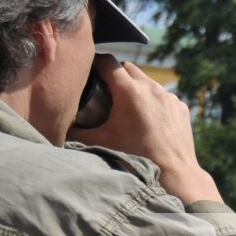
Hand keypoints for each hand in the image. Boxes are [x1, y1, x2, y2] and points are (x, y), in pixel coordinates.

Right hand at [70, 59, 221, 204]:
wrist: (173, 173)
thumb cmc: (135, 158)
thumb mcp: (101, 143)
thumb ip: (75, 133)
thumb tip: (55, 127)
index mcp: (130, 92)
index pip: (108, 62)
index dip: (96, 62)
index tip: (89, 68)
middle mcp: (151, 88)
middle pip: (127, 67)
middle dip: (115, 73)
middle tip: (104, 86)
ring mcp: (168, 96)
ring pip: (147, 80)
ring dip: (134, 85)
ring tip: (125, 101)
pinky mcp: (180, 106)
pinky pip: (162, 95)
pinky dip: (152, 99)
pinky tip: (146, 115)